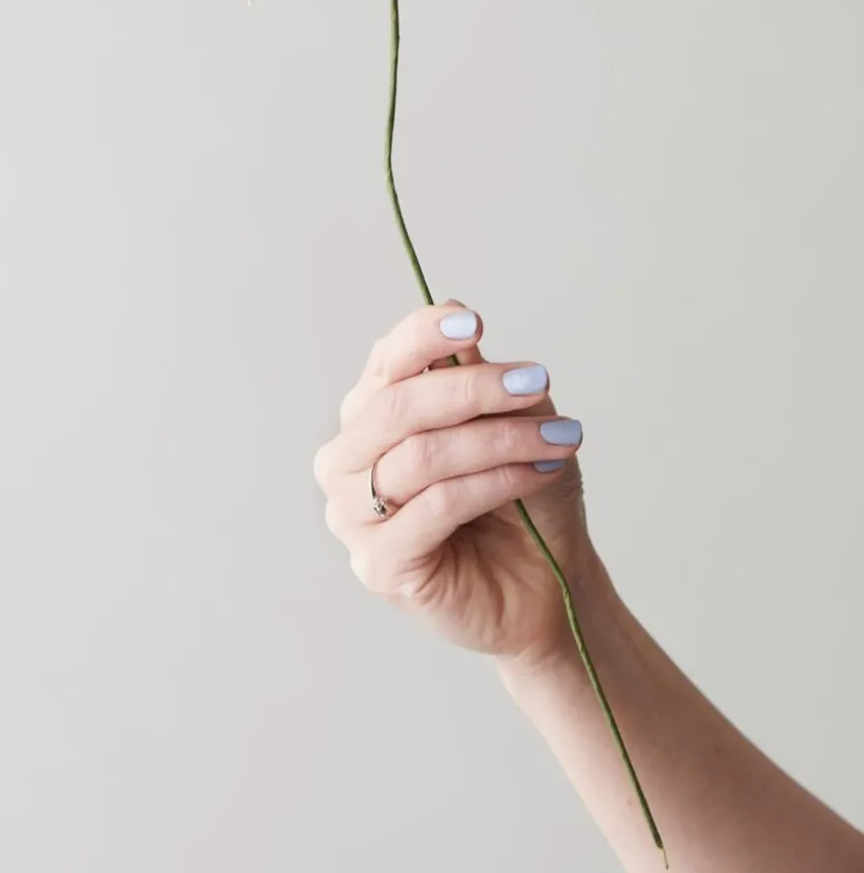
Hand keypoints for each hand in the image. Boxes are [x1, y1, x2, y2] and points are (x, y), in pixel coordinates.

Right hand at [313, 301, 597, 664]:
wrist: (546, 583)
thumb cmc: (520, 498)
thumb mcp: (510, 423)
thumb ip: (475, 378)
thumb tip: (460, 323)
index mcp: (369, 415)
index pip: (384, 363)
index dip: (423, 335)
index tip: (473, 321)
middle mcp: (346, 461)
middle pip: (397, 407)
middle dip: (472, 389)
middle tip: (535, 382)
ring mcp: (353, 517)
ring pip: (422, 456)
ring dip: (499, 439)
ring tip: (559, 436)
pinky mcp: (379, 565)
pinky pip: (437, 506)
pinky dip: (494, 482)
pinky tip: (536, 473)